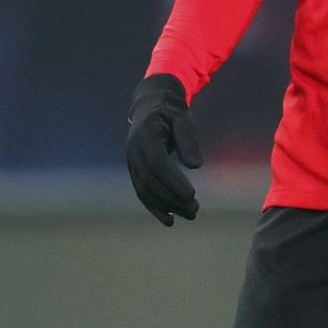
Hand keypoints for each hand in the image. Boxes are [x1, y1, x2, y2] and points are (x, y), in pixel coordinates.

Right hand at [127, 73, 203, 225]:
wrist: (150, 106)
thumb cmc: (170, 111)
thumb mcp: (182, 117)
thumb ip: (188, 139)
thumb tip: (195, 166)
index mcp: (145, 135)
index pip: (157, 163)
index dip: (172, 181)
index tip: (191, 194)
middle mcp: (134, 152)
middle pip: (151, 181)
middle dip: (172, 198)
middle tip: (195, 209)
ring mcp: (132, 163)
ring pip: (146, 190)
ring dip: (167, 206)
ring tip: (191, 214)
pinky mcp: (135, 172)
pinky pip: (143, 193)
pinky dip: (155, 208)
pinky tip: (170, 221)